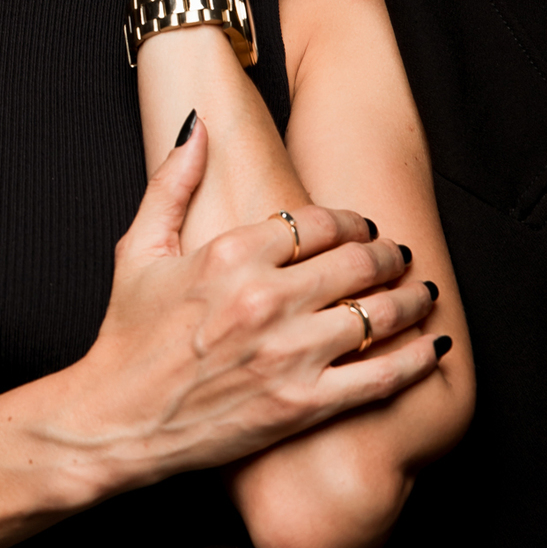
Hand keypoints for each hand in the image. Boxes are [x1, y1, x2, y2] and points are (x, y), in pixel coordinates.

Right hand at [62, 120, 441, 491]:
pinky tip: (432, 348)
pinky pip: (379, 376)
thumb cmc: (124, 337)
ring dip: (410, 300)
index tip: (361, 228)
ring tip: (422, 294)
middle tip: (398, 256)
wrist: (114, 423)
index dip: (349, 222)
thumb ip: (172, 182)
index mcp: (229, 256)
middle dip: (387, 255)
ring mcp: (287, 354)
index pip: (316, 222)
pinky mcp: (301, 405)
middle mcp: (264, 300)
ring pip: (377, 313)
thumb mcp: (137, 250)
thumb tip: (196, 124)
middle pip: (356, 262)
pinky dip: (414, 361)